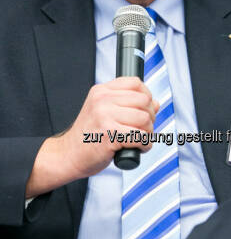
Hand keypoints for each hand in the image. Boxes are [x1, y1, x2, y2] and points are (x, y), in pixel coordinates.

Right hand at [26, 77, 159, 197]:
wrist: (68, 155)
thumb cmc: (88, 136)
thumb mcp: (103, 111)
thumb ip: (127, 104)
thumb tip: (155, 103)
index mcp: (102, 91)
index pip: (135, 83)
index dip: (147, 96)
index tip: (145, 109)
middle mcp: (103, 100)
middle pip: (144, 101)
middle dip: (150, 117)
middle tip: (143, 129)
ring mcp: (105, 116)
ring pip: (144, 119)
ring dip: (148, 133)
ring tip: (139, 139)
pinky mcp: (110, 134)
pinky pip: (140, 136)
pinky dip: (145, 144)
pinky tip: (138, 148)